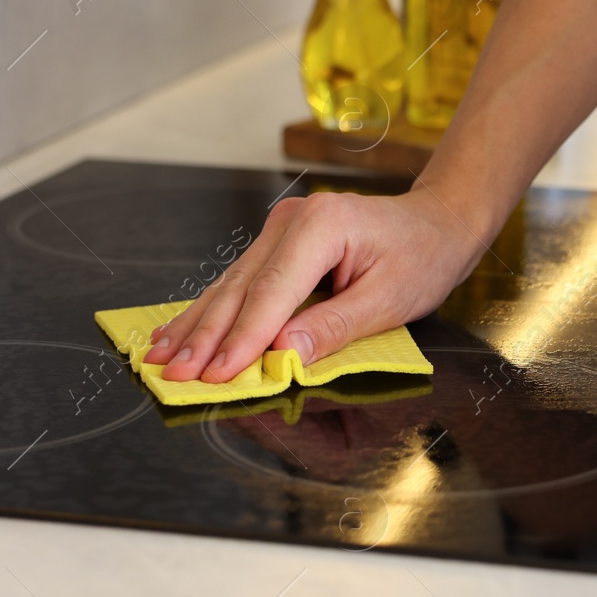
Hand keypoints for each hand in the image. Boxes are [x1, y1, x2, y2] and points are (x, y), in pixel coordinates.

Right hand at [143, 188, 484, 381]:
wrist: (437, 223)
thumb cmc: (423, 257)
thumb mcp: (390, 300)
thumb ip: (334, 326)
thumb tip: (282, 352)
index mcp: (321, 226)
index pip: (271, 293)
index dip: (241, 340)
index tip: (215, 375)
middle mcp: (292, 221)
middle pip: (240, 288)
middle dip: (205, 337)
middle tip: (173, 375)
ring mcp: (281, 228)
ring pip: (231, 285)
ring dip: (196, 325)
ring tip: (159, 357)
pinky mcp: (278, 243)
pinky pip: (240, 282)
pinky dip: (211, 311)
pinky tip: (180, 332)